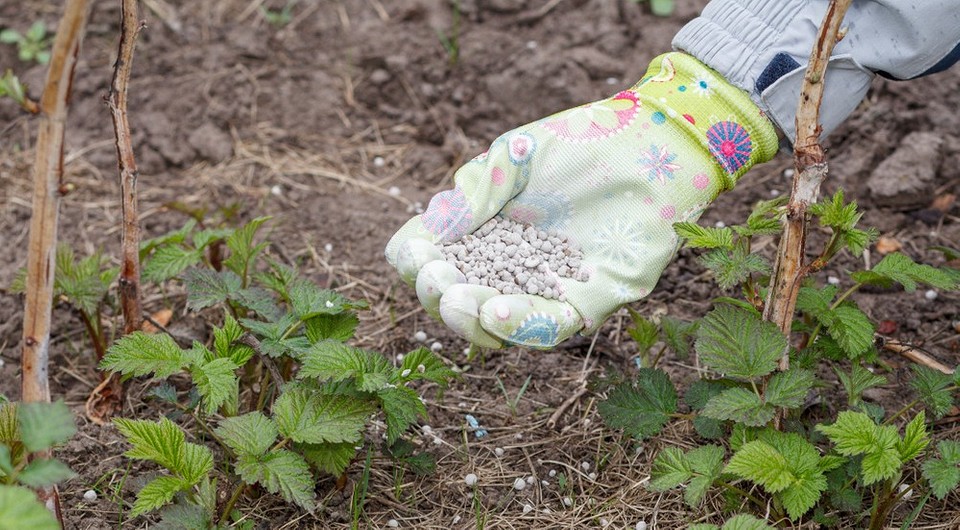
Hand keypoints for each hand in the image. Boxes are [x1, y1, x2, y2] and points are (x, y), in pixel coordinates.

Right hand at [386, 53, 777, 348]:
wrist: (650, 142)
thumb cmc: (580, 142)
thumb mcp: (514, 158)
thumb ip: (474, 193)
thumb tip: (430, 232)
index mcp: (483, 234)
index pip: (433, 261)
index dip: (416, 264)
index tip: (415, 253)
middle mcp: (510, 268)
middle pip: (458, 302)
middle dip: (438, 296)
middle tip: (436, 279)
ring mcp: (548, 289)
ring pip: (498, 327)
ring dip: (470, 319)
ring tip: (457, 300)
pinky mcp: (590, 303)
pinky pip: (549, 329)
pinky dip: (519, 325)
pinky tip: (495, 310)